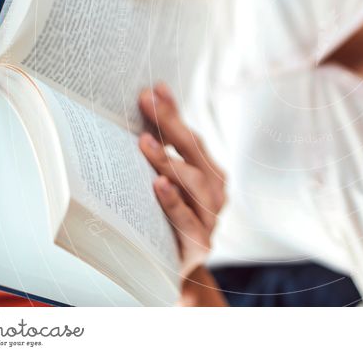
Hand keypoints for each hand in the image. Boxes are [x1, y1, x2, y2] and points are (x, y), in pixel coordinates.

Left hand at [137, 83, 225, 289]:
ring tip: (145, 143)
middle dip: (170, 125)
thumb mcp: (165, 182)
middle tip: (146, 103)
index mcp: (211, 172)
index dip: (174, 113)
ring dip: (169, 161)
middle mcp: (216, 191)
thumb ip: (161, 150)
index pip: (191, 137)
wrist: (170, 273)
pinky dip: (173, 201)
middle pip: (194, 153)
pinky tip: (158, 185)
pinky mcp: (200, 243)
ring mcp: (211, 217)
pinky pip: (187, 219)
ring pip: (194, 183)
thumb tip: (147, 101)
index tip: (154, 89)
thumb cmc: (166, 219)